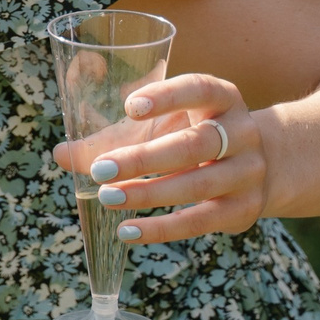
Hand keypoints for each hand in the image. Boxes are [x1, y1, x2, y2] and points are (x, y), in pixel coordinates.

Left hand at [51, 72, 266, 244]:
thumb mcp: (161, 127)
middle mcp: (242, 132)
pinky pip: (200, 221)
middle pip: (194, 145)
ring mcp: (248, 171)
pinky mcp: (244, 209)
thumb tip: (60, 154)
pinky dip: (162, 228)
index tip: (131, 107)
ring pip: (197, 184)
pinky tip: (127, 231)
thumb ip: (113, 136)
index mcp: (222, 98)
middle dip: (144, 159)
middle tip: (100, 170)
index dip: (167, 96)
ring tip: (108, 198)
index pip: (199, 88)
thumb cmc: (191, 137)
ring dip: (148, 194)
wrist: (260, 167)